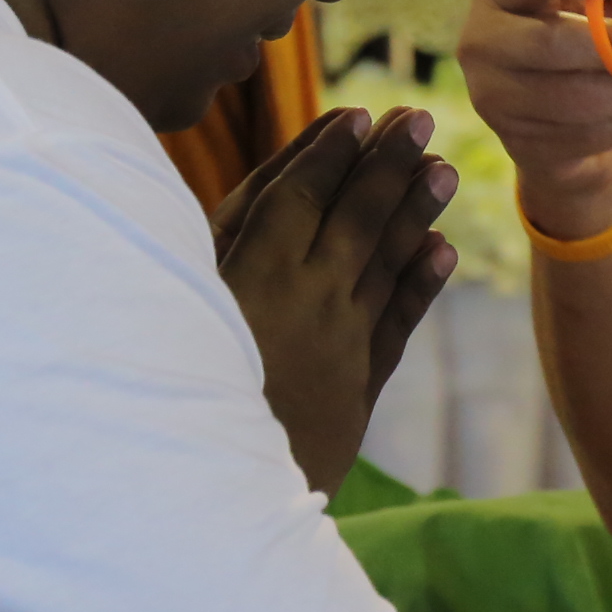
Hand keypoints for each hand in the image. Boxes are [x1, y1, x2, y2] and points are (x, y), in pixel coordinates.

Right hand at [213, 109, 458, 491]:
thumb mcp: (175, 307)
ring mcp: (338, 342)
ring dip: (416, 211)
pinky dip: (420, 284)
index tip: (359, 115)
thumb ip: (210, 253)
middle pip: (356, 215)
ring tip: (444, 170)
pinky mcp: (355, 388)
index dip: (330, 151)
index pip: (300, 192)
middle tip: (421, 117)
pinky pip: (396, 324)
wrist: (208, 495)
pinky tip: (442, 250)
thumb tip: (240, 200)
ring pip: (386, 261)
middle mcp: (305, 298)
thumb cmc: (167, 389)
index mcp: (253, 271)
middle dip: (389, 162)